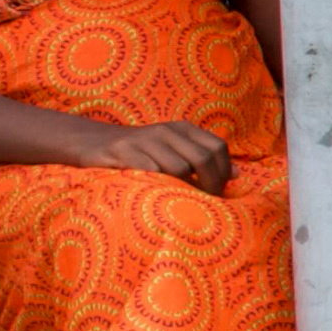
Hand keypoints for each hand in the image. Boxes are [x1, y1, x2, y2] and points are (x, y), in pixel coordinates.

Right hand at [89, 117, 234, 194]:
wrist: (94, 142)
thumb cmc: (142, 151)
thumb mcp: (175, 148)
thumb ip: (204, 157)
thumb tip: (238, 174)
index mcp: (182, 128)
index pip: (217, 148)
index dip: (223, 172)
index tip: (219, 191)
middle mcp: (166, 131)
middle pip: (203, 159)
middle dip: (210, 184)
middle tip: (205, 202)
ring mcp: (144, 140)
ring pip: (179, 168)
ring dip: (185, 189)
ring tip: (183, 201)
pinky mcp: (123, 152)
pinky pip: (150, 172)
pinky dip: (159, 187)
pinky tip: (158, 195)